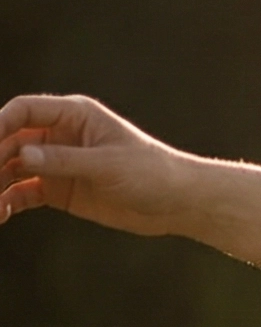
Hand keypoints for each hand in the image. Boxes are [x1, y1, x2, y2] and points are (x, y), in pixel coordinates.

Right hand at [0, 94, 197, 235]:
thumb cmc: (152, 173)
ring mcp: (56, 163)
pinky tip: (0, 215)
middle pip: (9, 140)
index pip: (24, 111)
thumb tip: (21, 155)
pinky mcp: (58, 189)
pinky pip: (22, 193)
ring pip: (10, 168)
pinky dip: (7, 202)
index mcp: (74, 116)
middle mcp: (59, 136)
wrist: (177, 203)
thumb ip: (65, 161)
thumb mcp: (109, 165)